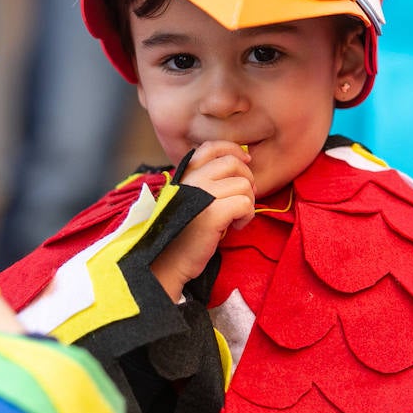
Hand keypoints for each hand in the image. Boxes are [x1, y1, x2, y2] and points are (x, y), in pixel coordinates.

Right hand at [152, 141, 255, 302]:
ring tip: (235, 219)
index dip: (234, 151)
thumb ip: (206, 184)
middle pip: (234, 164)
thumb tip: (240, 166)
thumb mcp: (189, 201)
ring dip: (247, 203)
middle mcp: (191, 181)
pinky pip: (245, 204)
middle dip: (247, 180)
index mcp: (185, 176)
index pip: (212, 147)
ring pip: (244, 185)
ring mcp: (201, 196)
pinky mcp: (213, 214)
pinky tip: (234, 227)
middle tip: (242, 201)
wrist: (165, 264)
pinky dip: (246, 216)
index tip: (245, 163)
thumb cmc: (181, 236)